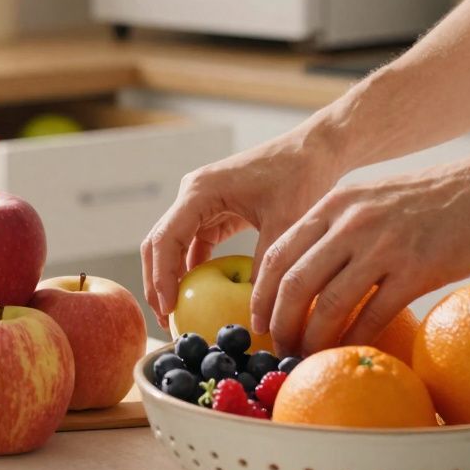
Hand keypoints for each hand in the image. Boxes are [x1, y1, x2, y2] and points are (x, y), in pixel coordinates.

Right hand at [141, 133, 340, 321]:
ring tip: (178, 313)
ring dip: (171, 278)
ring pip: (171, 245)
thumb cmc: (300, 177)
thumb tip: (256, 312)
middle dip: (157, 282)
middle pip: (158, 243)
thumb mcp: (284, 224)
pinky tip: (200, 296)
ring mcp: (200, 202)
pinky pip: (193, 244)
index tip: (168, 308)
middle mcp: (192, 194)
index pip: (166, 239)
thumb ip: (265, 265)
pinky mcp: (213, 210)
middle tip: (166, 319)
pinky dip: (192, 269)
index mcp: (200, 192)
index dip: (162, 277)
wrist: (313, 150)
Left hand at [250, 157, 469, 355]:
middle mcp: (351, 223)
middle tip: (278, 347)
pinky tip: (350, 354)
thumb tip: (312, 274)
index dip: (261, 294)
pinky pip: (374, 315)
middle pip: (295, 283)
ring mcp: (383, 246)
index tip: (257, 321)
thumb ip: (339, 229)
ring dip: (313, 339)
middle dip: (279, 323)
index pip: (278, 253)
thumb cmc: (436, 199)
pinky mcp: (417, 269)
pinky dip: (355, 340)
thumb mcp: (373, 200)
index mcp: (335, 204)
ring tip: (309, 357)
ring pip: (330, 304)